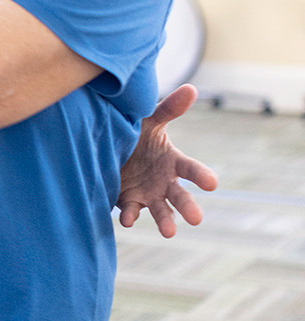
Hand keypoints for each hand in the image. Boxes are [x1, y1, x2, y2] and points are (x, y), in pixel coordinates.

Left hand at [117, 84, 218, 236]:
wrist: (107, 145)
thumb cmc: (135, 133)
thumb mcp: (149, 121)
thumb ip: (168, 109)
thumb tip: (191, 88)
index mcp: (172, 161)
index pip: (192, 169)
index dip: (202, 176)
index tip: (213, 183)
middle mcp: (164, 181)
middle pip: (180, 196)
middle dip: (189, 207)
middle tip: (197, 219)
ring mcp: (148, 194)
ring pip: (161, 210)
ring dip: (166, 221)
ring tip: (169, 232)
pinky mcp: (129, 201)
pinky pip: (131, 211)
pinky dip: (130, 216)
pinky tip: (128, 220)